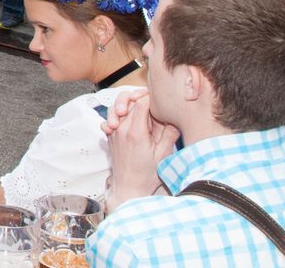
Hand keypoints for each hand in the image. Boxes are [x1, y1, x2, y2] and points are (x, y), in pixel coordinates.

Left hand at [102, 90, 175, 208]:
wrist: (128, 187)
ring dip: (125, 103)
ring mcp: (113, 132)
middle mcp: (121, 129)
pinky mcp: (110, 136)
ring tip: (136, 107)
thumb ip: (169, 134)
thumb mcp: (163, 154)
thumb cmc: (147, 174)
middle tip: (148, 99)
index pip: (141, 103)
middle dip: (138, 96)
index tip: (159, 98)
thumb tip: (174, 117)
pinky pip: (109, 118)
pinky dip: (116, 114)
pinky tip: (124, 117)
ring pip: (115, 107)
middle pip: (126, 101)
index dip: (150, 96)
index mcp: (135, 132)